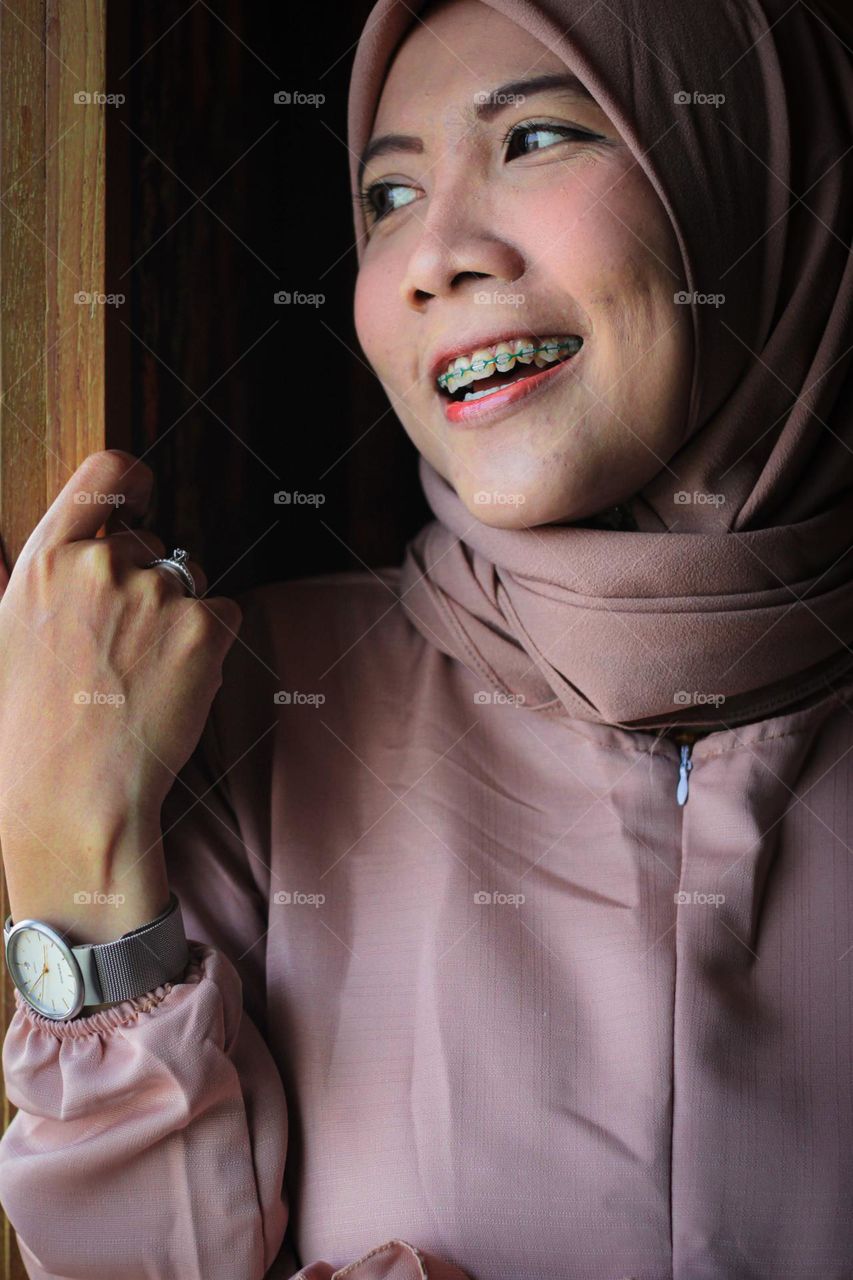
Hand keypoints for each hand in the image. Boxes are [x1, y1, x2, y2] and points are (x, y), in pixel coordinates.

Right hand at [0, 449, 242, 874]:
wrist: (72, 794)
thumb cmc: (35, 728)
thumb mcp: (12, 636)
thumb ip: (52, 581)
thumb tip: (93, 550)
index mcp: (45, 560)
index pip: (106, 474)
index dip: (134, 483)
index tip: (143, 501)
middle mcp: (100, 564)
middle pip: (154, 544)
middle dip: (151, 584)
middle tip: (127, 649)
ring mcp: (155, 593)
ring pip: (191, 582)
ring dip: (180, 617)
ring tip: (142, 676)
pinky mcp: (204, 626)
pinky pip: (225, 614)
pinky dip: (211, 645)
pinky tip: (174, 684)